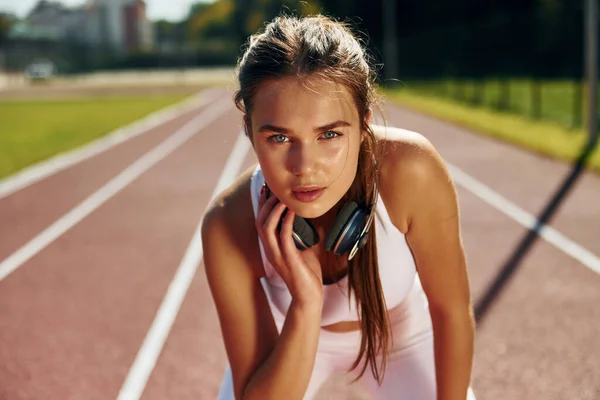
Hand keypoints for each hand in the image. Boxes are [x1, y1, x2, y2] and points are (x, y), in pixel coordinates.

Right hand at [256, 185, 323, 307]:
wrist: (309, 297)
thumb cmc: (306, 274)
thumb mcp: (303, 248)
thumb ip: (301, 234)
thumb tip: (307, 216)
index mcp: (272, 247)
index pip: (261, 221)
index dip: (262, 204)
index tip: (267, 187)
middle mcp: (270, 250)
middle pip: (260, 221)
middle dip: (265, 202)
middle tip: (273, 186)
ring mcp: (277, 255)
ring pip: (266, 227)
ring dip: (274, 210)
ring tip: (282, 196)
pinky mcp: (288, 260)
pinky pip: (284, 237)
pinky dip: (287, 221)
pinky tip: (293, 210)